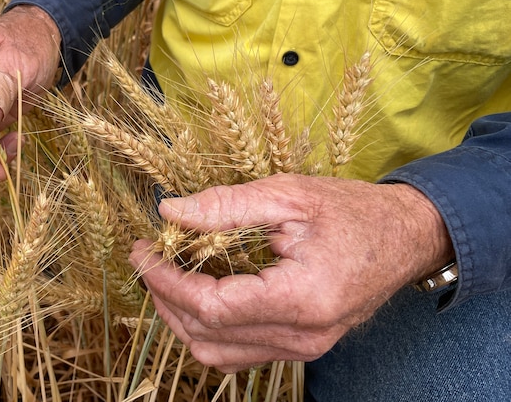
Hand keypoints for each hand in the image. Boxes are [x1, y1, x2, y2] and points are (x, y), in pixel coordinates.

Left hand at [129, 173, 453, 372]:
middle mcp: (302, 337)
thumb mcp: (287, 195)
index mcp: (301, 299)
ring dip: (180, 317)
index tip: (142, 250)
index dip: (165, 280)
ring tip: (164, 275)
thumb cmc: (351, 211)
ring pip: (216, 353)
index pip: (209, 306)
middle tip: (147, 257)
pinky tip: (196, 293)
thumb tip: (169, 211)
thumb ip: (225, 205)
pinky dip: (206, 328)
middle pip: (206, 336)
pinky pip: (237, 352)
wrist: (406, 237)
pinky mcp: (300, 348)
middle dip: (164, 296)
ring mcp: (302, 349)